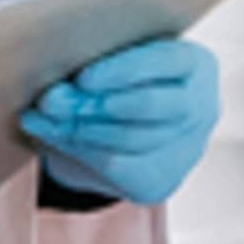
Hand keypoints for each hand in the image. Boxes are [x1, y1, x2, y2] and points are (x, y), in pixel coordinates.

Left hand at [18, 37, 219, 206]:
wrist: (124, 129)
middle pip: (150, 105)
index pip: (167, 61)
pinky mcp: (161, 181)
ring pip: (130, 138)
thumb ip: (94, 67)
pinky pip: (117, 165)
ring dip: (79, 126)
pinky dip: (79, 148)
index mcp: (197, 65)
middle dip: (96, 103)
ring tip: (42, 115)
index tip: (83, 77)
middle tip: (52, 100)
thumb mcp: (114, 62)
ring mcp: (187, 149)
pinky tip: (51, 134)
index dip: (124, 69)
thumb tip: (54, 98)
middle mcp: (201, 108)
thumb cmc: (119, 80)